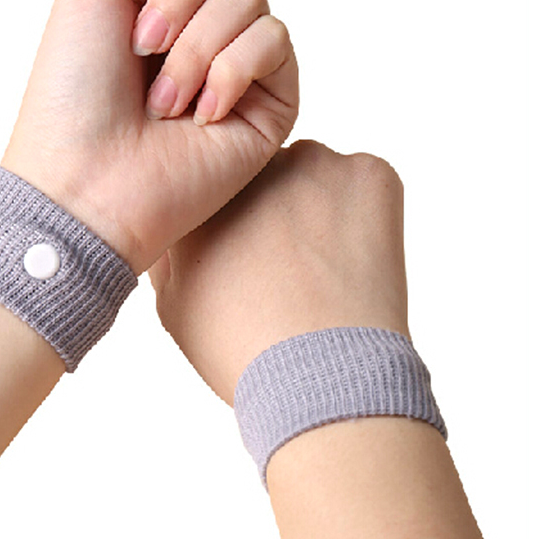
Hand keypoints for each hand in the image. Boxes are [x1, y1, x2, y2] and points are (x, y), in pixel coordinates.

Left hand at [1, 0, 297, 274]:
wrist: (87, 183)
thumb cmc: (73, 94)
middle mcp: (208, 16)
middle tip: (142, 43)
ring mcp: (242, 58)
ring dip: (196, 43)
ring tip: (164, 99)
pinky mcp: (271, 98)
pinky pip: (275, 40)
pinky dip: (228, 72)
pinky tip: (201, 115)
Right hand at [149, 140, 409, 403]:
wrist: (321, 376)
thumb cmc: (244, 349)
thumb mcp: (174, 307)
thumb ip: (169, 254)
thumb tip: (175, 231)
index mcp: (201, 194)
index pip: (212, 187)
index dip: (228, 222)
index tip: (241, 252)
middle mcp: (252, 168)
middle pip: (260, 175)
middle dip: (269, 205)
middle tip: (284, 261)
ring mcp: (313, 163)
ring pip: (311, 173)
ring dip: (312, 202)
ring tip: (322, 264)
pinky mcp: (369, 173)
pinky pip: (362, 182)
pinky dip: (360, 210)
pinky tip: (353, 256)